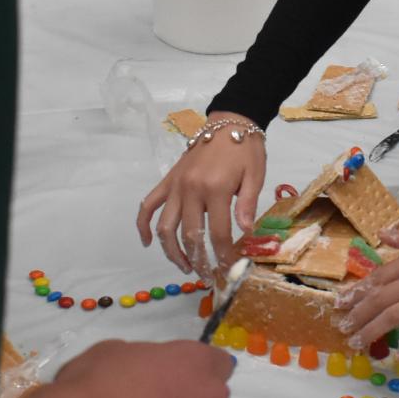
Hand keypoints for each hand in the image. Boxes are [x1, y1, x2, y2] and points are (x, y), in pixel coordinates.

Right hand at [137, 110, 267, 273]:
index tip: (228, 268)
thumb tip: (245, 232)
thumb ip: (248, 204)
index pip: (217, 233)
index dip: (222, 254)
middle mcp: (191, 190)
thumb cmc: (246, 149)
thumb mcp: (255, 175)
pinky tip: (147, 242)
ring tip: (184, 267)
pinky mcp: (167, 181)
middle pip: (189, 235)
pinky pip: (148, 205)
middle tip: (206, 275)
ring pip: (165, 227)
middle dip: (198, 260)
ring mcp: (176, 186)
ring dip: (172, 252)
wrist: (228, 122)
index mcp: (215, 189)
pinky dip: (143, 225)